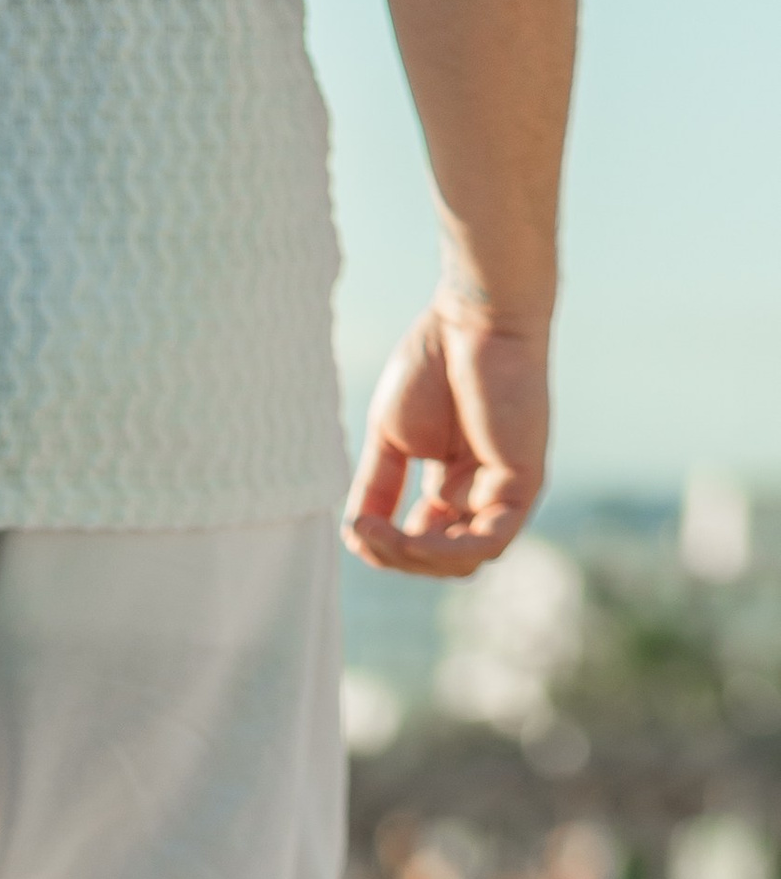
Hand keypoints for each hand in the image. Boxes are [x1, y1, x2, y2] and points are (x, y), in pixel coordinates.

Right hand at [341, 296, 550, 577]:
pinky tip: (411, 538)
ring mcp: (506, 492)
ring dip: (415, 559)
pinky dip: (445, 550)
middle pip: (442, 562)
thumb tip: (356, 537)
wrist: (475, 316)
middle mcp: (483, 494)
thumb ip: (376, 489)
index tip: (357, 527)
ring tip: (381, 534)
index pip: (425, 546)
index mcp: (455, 485)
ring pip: (464, 562)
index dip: (387, 550)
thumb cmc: (435, 361)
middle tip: (364, 531)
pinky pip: (487, 543)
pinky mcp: (523, 483)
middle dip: (397, 558)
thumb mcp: (391, 439)